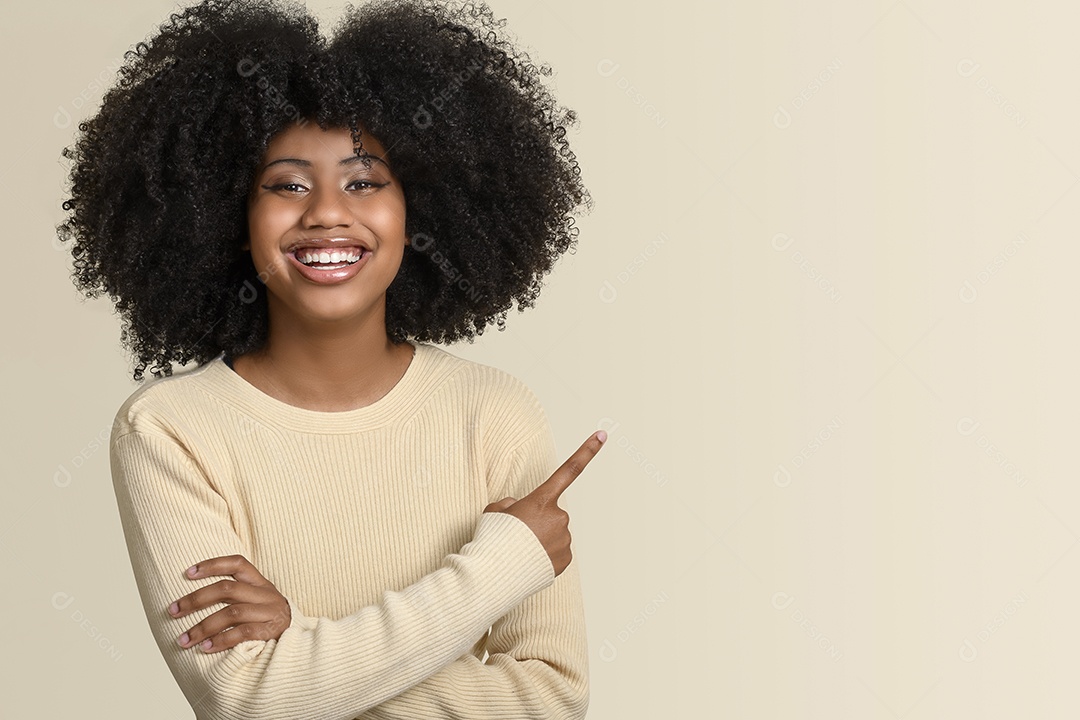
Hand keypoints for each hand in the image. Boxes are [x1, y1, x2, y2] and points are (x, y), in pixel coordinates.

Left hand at [168, 554, 291, 652]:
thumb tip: (193, 599)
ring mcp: (270, 613)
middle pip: (227, 589)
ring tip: (184, 639)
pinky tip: (205, 648)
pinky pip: (243, 633)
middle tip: (172, 611)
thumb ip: (236, 597)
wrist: (300, 643)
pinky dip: (221, 640)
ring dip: (203, 627)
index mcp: (261, 583)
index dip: (213, 564)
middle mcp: (266, 594)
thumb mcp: (257, 603)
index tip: (187, 573)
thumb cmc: (268, 622)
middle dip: (195, 600)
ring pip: (232, 612)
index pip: (237, 564)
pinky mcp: (272, 632)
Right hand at [484, 430, 605, 576]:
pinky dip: (546, 555)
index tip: (602, 435)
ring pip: (555, 533)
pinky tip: (530, 561)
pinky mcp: (565, 559)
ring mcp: (564, 539)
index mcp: (541, 500)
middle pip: (551, 513)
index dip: (587, 451)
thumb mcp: (495, 511)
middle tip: (518, 534)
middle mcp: (559, 516)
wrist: (495, 574)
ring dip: (541, 539)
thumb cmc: (492, 539)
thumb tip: (520, 509)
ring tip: (521, 550)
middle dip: (538, 520)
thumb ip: (511, 504)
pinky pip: (557, 551)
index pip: (569, 470)